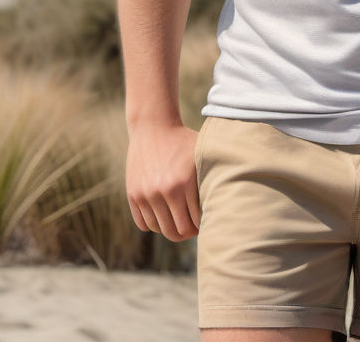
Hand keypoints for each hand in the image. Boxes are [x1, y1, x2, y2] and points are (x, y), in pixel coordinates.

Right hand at [125, 122, 200, 240]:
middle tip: (192, 227)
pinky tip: (162, 213)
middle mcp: (163, 191)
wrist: (153, 127)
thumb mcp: (201, 155)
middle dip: (187, 233)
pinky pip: (143, 224)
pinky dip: (153, 223)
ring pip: (159, 229)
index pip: (194, 222)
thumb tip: (226, 203)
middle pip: (176, 232)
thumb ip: (210, 178)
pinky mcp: (133, 194)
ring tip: (178, 220)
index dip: (201, 226)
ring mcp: (146, 194)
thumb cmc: (183, 142)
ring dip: (170, 228)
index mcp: (183, 183)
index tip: (204, 222)